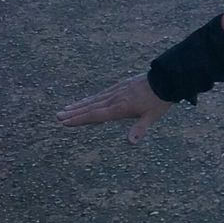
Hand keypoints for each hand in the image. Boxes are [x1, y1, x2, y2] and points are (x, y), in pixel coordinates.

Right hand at [56, 74, 172, 143]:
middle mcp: (115, 99)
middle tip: (57, 117)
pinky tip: (86, 101)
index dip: (79, 119)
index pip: (96, 115)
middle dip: (74, 113)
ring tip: (65, 109)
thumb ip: (140, 129)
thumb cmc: (159, 100)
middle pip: (91, 107)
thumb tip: (131, 143)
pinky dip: (91, 98)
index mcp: (120, 108)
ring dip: (79, 105)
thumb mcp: (152, 117)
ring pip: (94, 99)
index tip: (65, 122)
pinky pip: (102, 94)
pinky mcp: (120, 86)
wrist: (166, 79)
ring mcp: (117, 91)